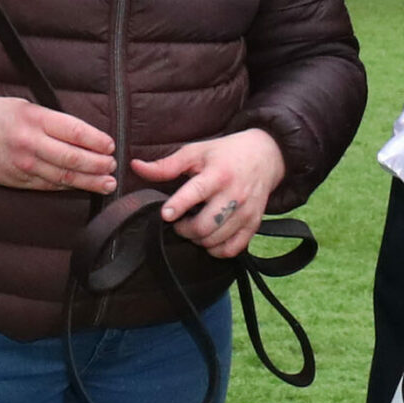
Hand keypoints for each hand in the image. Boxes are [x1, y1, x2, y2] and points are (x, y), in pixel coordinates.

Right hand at [0, 91, 115, 192]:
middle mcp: (30, 143)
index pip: (74, 131)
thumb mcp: (27, 107)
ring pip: (62, 176)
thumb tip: (85, 136)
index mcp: (35, 119)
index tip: (111, 146)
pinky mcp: (17, 180)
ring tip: (107, 183)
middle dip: (97, 165)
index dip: (96, 141)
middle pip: (72, 158)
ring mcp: (22, 164)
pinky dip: (67, 186)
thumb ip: (53, 121)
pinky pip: (47, 185)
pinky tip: (81, 186)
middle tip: (113, 167)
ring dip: (88, 181)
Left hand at [133, 129, 286, 258]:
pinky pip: (233, 249)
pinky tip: (210, 239)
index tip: (166, 214)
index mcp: (218, 174)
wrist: (267, 155)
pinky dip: (217, 250)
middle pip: (205, 225)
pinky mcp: (255, 223)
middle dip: (185, 229)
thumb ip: (166, 165)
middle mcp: (234, 195)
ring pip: (216, 240)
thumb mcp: (197, 152)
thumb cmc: (227, 153)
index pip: (197, 193)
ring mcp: (246, 211)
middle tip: (179, 222)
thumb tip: (136, 167)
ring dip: (198, 240)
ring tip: (194, 228)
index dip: (179, 205)